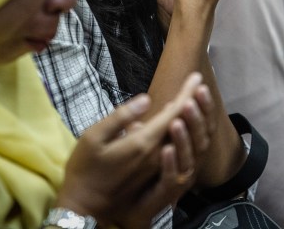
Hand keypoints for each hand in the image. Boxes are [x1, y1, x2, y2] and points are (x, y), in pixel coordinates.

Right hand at [55, 73, 214, 225]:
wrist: (84, 206)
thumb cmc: (84, 168)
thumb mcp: (93, 137)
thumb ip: (120, 117)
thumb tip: (146, 99)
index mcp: (143, 143)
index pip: (173, 113)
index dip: (186, 94)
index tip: (197, 77)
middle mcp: (156, 155)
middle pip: (182, 124)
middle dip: (192, 101)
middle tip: (199, 81)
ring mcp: (157, 167)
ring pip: (181, 137)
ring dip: (190, 117)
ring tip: (195, 98)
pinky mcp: (154, 174)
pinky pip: (175, 148)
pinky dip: (182, 132)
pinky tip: (179, 123)